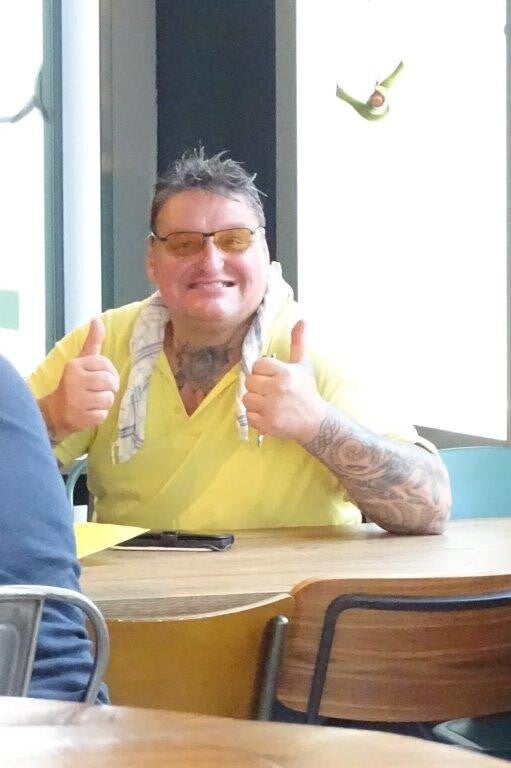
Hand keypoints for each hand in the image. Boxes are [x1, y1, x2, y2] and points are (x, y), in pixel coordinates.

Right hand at [39, 318, 119, 441]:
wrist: (55, 411)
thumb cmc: (74, 383)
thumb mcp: (81, 361)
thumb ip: (92, 342)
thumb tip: (97, 319)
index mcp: (75, 365)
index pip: (107, 366)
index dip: (109, 374)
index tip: (99, 378)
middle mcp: (74, 381)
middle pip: (110, 383)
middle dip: (109, 389)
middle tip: (98, 392)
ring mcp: (76, 400)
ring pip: (109, 399)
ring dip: (104, 403)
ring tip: (92, 402)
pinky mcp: (79, 418)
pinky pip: (103, 415)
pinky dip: (99, 416)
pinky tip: (88, 412)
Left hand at [243, 320, 327, 444]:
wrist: (315, 422)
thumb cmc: (307, 391)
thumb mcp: (304, 365)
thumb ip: (299, 342)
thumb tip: (302, 320)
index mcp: (285, 372)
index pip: (257, 365)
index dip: (263, 372)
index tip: (272, 378)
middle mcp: (277, 388)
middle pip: (249, 381)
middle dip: (258, 387)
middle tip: (270, 392)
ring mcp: (272, 407)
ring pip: (246, 398)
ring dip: (255, 402)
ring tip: (268, 404)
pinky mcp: (268, 424)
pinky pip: (248, 416)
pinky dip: (256, 417)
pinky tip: (268, 415)